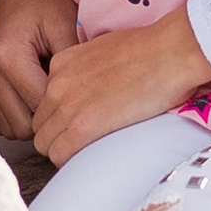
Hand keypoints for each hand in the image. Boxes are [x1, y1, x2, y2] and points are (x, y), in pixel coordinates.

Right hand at [0, 0, 78, 140]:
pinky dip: (23, 116)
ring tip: (58, 95)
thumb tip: (86, 105)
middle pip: (24, 126)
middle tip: (75, 100)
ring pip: (12, 129)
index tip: (88, 103)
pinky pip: (3, 120)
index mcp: (7, 56)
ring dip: (36, 120)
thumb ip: (72, 68)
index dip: (68, 110)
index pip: (41, 108)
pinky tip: (43, 96)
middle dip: (51, 118)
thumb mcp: (67, 25)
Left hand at [32, 5, 210, 164]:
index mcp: (62, 63)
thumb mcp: (106, 50)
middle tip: (84, 142)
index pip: (44, 102)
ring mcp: (67, 105)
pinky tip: (92, 156)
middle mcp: (57, 83)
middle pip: (41, 124)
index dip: (60, 117)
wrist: (170, 52)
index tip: (79, 123)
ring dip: (63, 150)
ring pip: (45, 143)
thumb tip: (95, 90)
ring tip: (90, 150)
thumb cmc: (152, 49)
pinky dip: (71, 160)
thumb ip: (89, 70)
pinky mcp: (82, 126)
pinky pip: (59, 155)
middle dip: (58, 136)